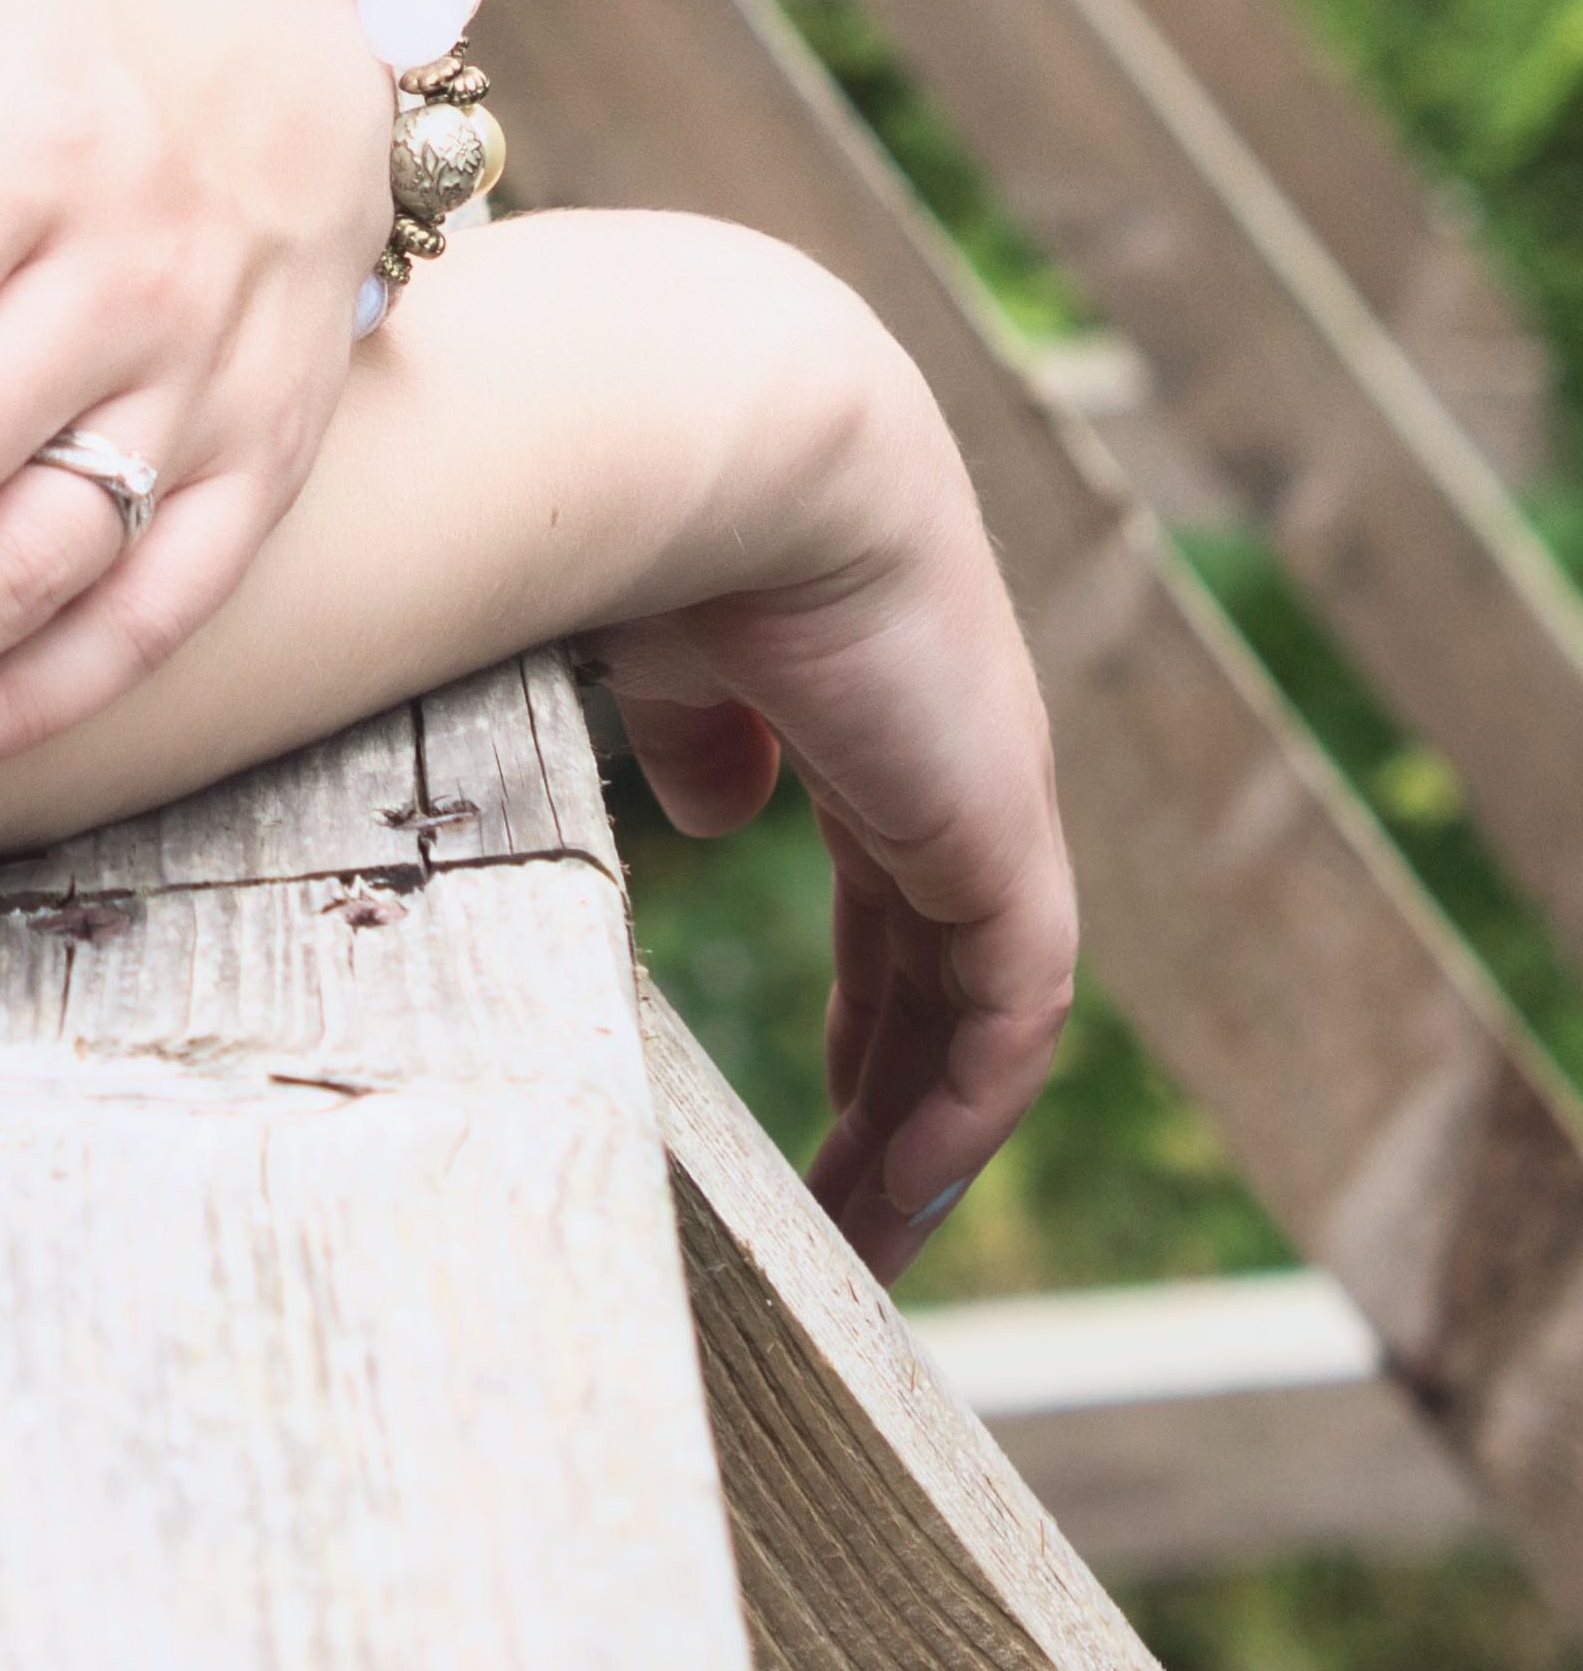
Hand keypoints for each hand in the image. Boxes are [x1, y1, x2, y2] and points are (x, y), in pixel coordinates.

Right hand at [596, 402, 1075, 1279]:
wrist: (738, 426)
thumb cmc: (661, 504)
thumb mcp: (666, 642)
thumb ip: (700, 733)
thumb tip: (720, 818)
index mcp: (865, 702)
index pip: (892, 882)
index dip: (864, 996)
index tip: (819, 1096)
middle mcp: (948, 756)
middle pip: (939, 961)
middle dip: (893, 1085)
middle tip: (842, 1211)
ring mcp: (987, 794)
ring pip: (980, 1008)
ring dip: (921, 1130)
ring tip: (863, 1244)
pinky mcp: (1004, 834)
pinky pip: (1010, 1016)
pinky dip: (960, 1110)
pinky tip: (896, 1190)